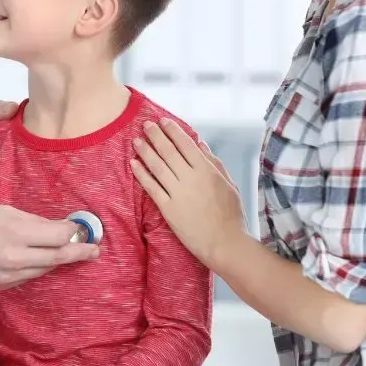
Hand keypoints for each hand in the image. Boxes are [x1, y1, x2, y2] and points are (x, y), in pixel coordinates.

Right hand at [0, 204, 98, 289]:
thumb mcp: (3, 211)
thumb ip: (32, 221)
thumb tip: (56, 228)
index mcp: (15, 232)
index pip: (56, 236)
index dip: (73, 233)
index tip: (82, 230)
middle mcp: (14, 257)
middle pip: (57, 257)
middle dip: (79, 253)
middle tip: (95, 250)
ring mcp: (8, 275)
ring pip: (44, 269)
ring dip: (58, 260)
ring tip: (71, 253)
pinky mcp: (2, 286)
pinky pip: (28, 277)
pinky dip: (38, 267)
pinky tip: (40, 259)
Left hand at [130, 118, 247, 270]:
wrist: (225, 244)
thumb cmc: (232, 216)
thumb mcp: (229, 185)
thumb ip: (214, 163)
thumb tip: (200, 144)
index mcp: (207, 171)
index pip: (186, 145)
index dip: (173, 131)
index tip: (163, 121)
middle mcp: (191, 179)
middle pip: (168, 152)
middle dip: (156, 135)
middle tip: (146, 124)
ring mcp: (178, 194)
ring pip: (157, 166)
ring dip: (145, 151)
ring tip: (136, 140)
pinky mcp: (168, 209)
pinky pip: (152, 188)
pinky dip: (142, 174)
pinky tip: (134, 164)